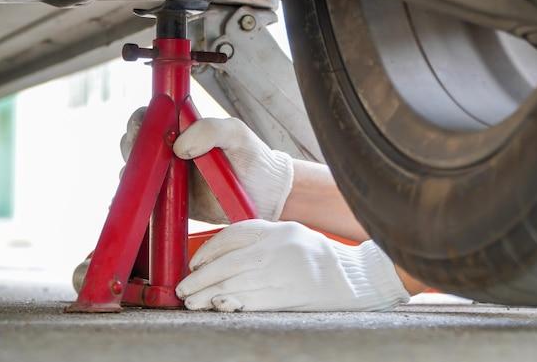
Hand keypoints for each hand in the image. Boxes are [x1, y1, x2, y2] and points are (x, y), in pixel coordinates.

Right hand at [120, 108, 293, 223]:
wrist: (266, 193)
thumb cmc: (252, 157)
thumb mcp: (235, 133)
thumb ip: (209, 129)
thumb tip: (178, 146)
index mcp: (183, 128)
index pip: (150, 118)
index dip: (143, 120)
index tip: (148, 127)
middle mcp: (171, 150)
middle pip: (135, 143)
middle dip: (133, 146)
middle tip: (150, 154)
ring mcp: (169, 175)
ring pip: (136, 170)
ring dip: (136, 172)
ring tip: (154, 175)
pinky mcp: (171, 200)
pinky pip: (146, 197)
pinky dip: (138, 196)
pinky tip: (144, 195)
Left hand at [176, 219, 409, 311]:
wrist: (353, 277)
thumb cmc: (317, 255)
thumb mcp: (289, 235)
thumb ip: (258, 240)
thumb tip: (218, 257)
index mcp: (278, 230)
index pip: (233, 236)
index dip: (208, 251)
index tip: (194, 265)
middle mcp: (279, 249)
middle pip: (229, 264)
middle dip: (201, 279)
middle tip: (183, 290)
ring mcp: (285, 273)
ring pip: (237, 284)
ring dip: (210, 295)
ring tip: (193, 303)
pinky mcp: (291, 297)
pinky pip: (255, 301)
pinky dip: (233, 304)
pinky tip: (219, 306)